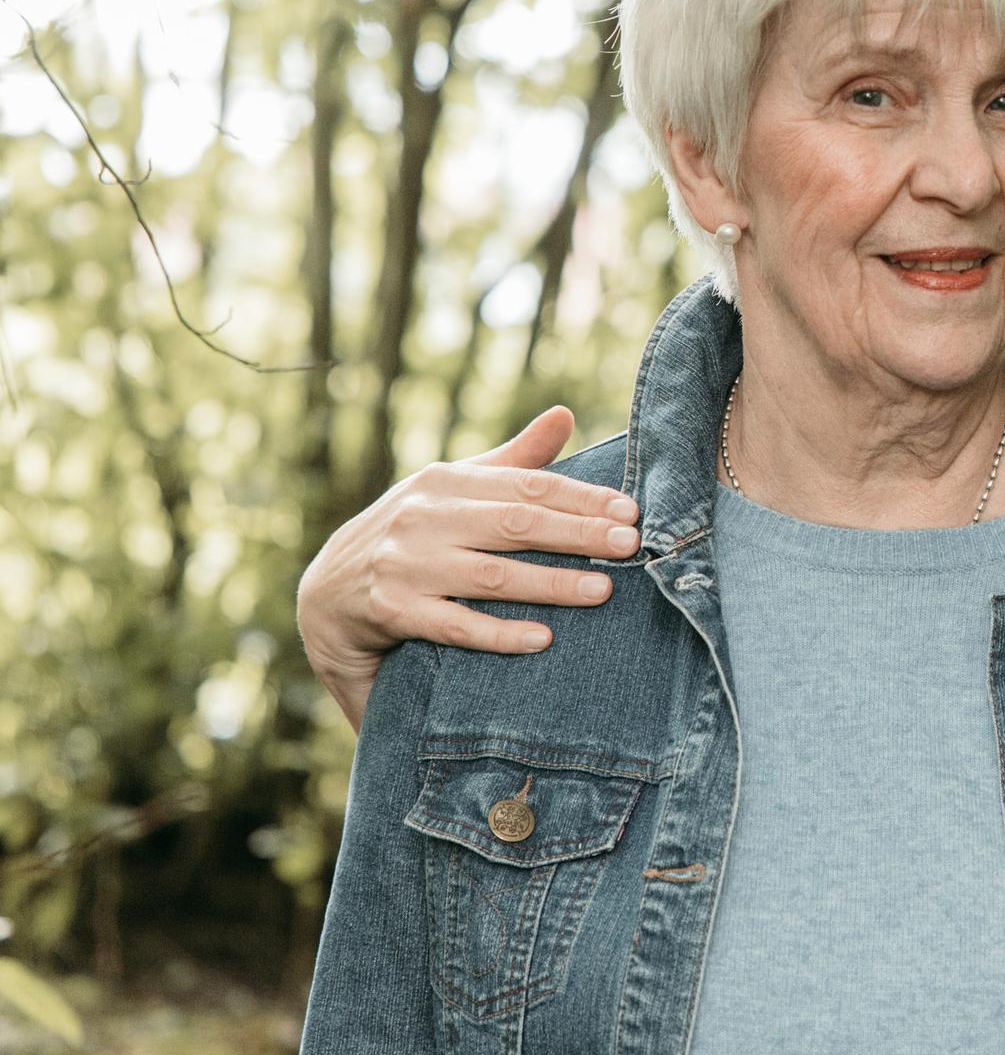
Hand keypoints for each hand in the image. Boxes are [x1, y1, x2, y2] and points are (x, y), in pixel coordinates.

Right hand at [295, 407, 640, 728]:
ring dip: (552, 583)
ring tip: (603, 590)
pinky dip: (500, 634)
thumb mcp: (453, 493)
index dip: (582, 497)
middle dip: (579, 534)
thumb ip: (512, 462)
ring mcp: (404, 565)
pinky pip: (454, 625)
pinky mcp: (390, 612)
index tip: (631, 511)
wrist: (324, 598)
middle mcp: (423, 517)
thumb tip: (565, 414)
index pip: (528, 486)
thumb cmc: (410, 538)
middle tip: (631, 545)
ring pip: (492, 575)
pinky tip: (543, 639)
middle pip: (517, 524)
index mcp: (446, 482)